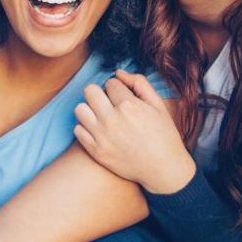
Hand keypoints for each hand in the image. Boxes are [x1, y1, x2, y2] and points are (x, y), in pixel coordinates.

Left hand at [74, 70, 195, 194]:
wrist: (163, 169)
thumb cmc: (163, 135)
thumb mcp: (158, 104)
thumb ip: (139, 83)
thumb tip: (118, 72)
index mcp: (128, 106)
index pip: (110, 82)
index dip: (118, 88)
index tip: (125, 98)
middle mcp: (112, 120)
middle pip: (89, 91)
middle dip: (100, 94)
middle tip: (110, 104)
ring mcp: (102, 136)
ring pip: (79, 109)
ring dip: (90, 109)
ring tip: (102, 116)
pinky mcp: (96, 151)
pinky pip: (77, 130)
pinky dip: (86, 127)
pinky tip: (100, 130)